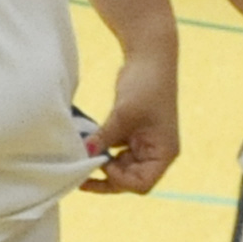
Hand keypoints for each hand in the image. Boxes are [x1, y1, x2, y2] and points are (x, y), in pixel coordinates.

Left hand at [80, 46, 179, 194]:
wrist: (149, 57)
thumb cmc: (145, 85)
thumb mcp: (124, 113)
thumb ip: (105, 136)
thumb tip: (85, 153)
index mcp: (163, 153)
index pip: (142, 184)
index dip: (120, 180)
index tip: (102, 163)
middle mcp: (155, 152)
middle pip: (129, 179)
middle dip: (106, 176)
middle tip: (79, 174)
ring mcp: (143, 142)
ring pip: (120, 166)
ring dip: (101, 163)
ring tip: (78, 159)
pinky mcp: (131, 132)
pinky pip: (114, 149)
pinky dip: (100, 148)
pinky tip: (84, 144)